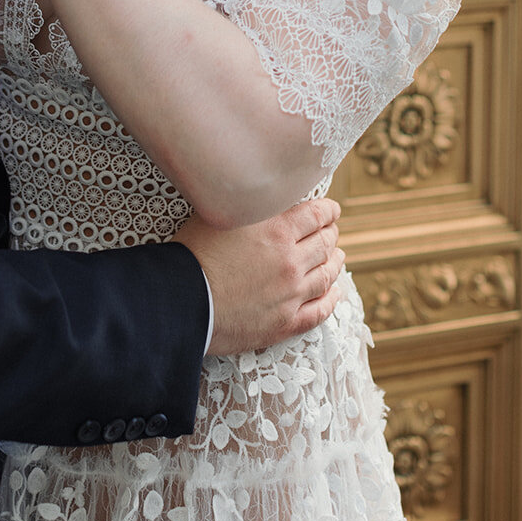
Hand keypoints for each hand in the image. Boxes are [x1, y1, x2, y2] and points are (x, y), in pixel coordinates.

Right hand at [174, 198, 342, 355]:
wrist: (183, 300)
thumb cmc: (194, 253)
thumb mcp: (221, 214)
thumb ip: (250, 205)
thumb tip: (263, 197)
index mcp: (277, 230)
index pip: (317, 215)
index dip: (328, 210)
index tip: (331, 210)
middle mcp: (291, 261)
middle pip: (325, 243)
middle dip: (331, 234)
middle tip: (331, 231)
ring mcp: (291, 295)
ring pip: (327, 275)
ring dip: (335, 263)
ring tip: (338, 256)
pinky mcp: (285, 323)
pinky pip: (319, 311)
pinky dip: (331, 299)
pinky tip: (335, 292)